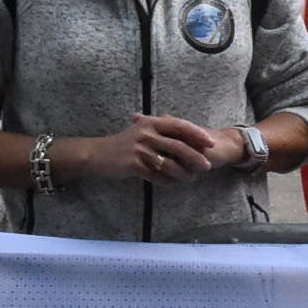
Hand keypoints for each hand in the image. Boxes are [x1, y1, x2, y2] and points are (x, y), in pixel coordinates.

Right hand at [75, 114, 220, 181]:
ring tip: (192, 178)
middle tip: (207, 166)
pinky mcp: (133, 164)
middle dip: (195, 156)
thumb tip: (186, 135)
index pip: (180, 126)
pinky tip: (174, 184)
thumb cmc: (123, 143)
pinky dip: (167, 180)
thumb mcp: (141, 130)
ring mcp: (139, 149)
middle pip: (178, 145)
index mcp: (151, 123)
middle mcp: (146, 133)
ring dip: (183, 172)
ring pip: (168, 162)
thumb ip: (162, 130)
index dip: (197, 134)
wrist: (97, 154)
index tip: (210, 143)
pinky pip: (155, 175)